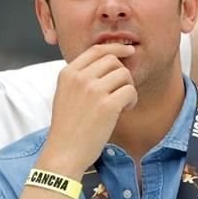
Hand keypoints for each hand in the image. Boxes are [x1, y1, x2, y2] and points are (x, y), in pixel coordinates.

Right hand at [40, 43, 137, 177]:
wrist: (64, 150)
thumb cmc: (67, 126)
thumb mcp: (64, 94)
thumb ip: (80, 77)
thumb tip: (107, 62)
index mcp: (67, 73)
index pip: (95, 50)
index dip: (115, 48)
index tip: (128, 51)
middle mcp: (79, 78)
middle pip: (113, 60)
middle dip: (122, 73)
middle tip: (121, 89)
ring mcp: (93, 90)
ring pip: (124, 74)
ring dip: (128, 87)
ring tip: (122, 103)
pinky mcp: (108, 105)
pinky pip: (130, 91)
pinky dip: (132, 100)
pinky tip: (125, 110)